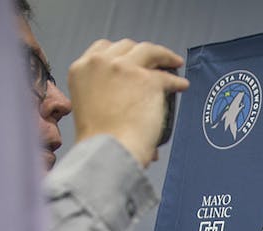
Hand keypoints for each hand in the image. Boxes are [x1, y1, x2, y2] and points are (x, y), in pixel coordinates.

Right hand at [68, 39, 189, 166]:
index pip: (102, 48)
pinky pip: (168, 76)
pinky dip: (176, 81)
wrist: (107, 151)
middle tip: (153, 63)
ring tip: (173, 63)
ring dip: (163, 56)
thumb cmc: (98, 141)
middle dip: (141, 53)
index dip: (120, 53)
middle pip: (127, 46)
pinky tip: (181, 85)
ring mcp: (125, 69)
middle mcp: (101, 63)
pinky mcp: (148, 80)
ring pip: (149, 51)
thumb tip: (125, 100)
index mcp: (81, 70)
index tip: (130, 58)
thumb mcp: (88, 107)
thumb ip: (103, 93)